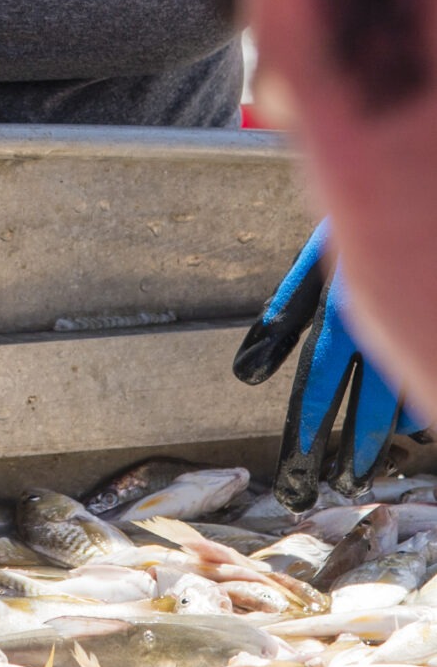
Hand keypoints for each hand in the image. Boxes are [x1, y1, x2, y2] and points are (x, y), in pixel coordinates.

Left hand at [234, 220, 426, 508]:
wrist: (408, 182)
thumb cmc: (357, 225)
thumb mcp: (318, 261)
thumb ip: (287, 313)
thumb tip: (246, 374)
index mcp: (345, 308)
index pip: (323, 379)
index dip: (313, 423)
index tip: (303, 461)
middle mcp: (384, 325)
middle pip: (370, 404)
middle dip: (355, 446)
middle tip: (341, 484)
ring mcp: (414, 330)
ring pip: (406, 400)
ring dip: (387, 434)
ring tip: (371, 467)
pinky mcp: (426, 328)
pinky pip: (425, 380)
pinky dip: (416, 405)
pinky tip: (409, 425)